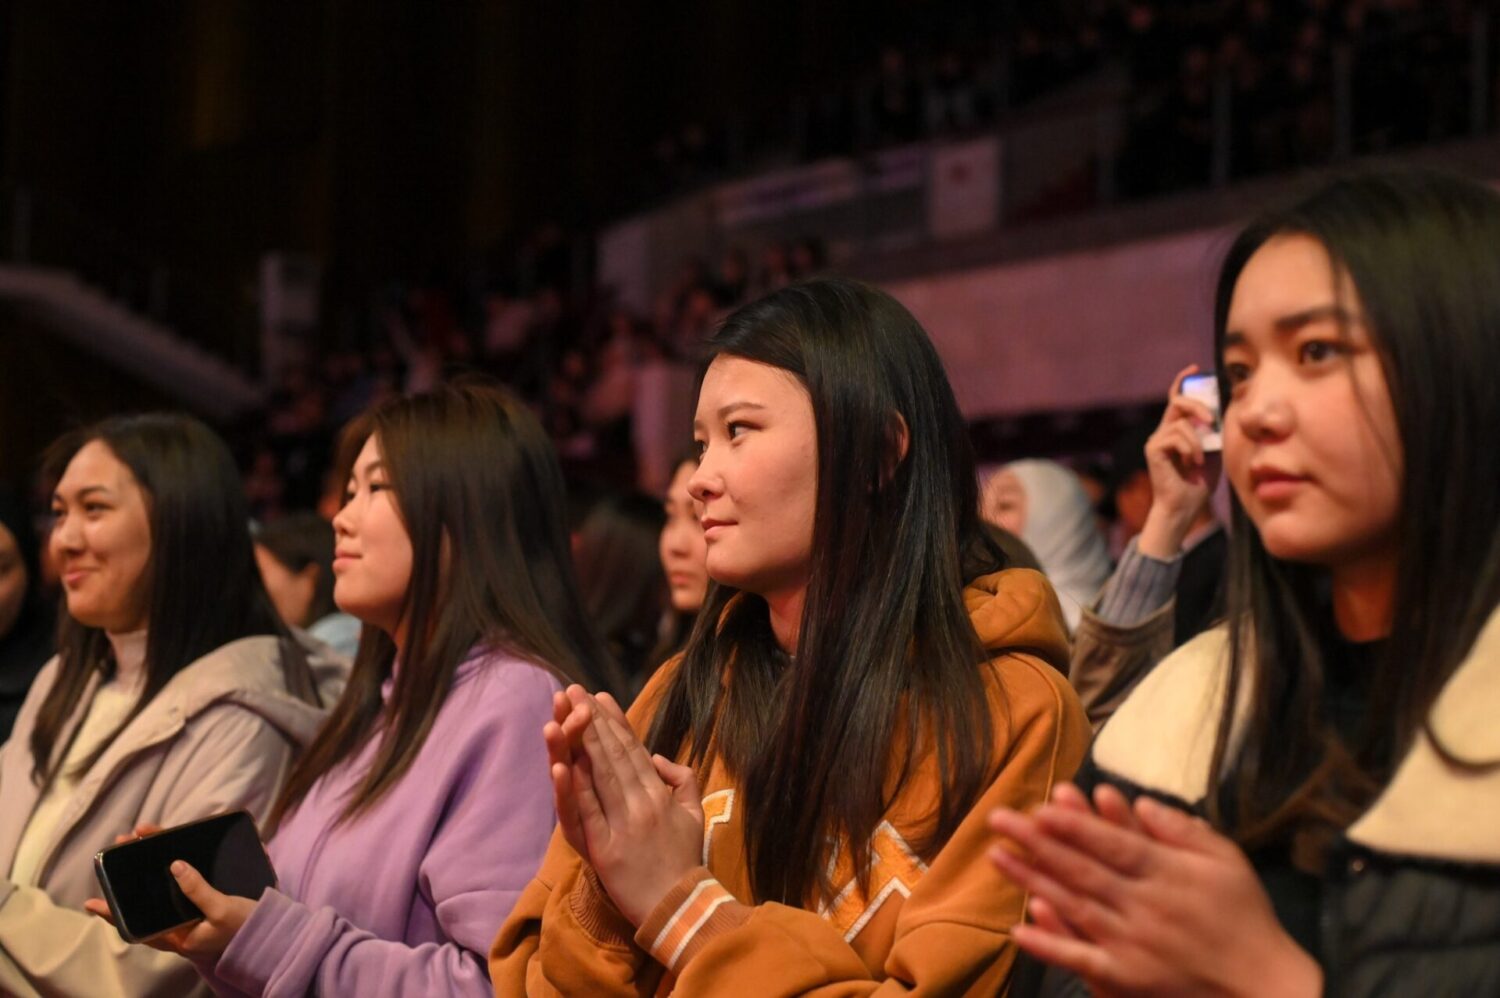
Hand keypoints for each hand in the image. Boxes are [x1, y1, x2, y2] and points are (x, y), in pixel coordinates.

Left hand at [85, 825, 256, 957]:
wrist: (276, 933)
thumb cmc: (246, 927)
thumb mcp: (222, 910)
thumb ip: (198, 890)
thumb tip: (174, 866)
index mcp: (179, 936)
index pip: (138, 926)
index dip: (114, 914)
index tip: (91, 902)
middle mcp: (181, 926)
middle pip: (149, 899)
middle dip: (134, 871)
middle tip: (124, 844)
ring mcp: (194, 915)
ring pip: (165, 888)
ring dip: (154, 862)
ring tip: (145, 837)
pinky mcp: (208, 903)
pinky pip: (186, 884)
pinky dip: (180, 867)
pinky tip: (178, 851)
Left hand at [554, 685, 703, 925]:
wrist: (680, 909)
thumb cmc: (685, 861)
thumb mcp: (695, 815)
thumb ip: (683, 780)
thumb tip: (658, 758)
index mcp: (661, 794)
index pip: (634, 750)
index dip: (615, 721)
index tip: (599, 696)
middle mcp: (643, 803)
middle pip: (613, 755)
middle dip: (591, 720)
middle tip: (573, 690)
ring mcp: (624, 825)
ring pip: (600, 776)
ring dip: (581, 742)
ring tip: (564, 714)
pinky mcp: (606, 850)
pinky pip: (589, 812)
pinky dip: (575, 788)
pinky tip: (563, 764)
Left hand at [987, 785, 1319, 997]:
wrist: (1266, 987)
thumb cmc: (1245, 917)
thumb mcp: (1227, 860)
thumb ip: (1182, 829)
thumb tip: (1139, 801)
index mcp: (1167, 873)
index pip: (1111, 843)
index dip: (1073, 824)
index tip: (1039, 806)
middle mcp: (1145, 906)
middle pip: (1081, 869)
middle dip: (1036, 842)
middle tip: (997, 818)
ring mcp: (1133, 943)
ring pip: (1072, 905)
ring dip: (1031, 880)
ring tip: (996, 856)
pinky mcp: (1126, 977)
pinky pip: (1081, 958)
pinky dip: (1048, 945)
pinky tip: (1017, 928)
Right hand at [1136, 365, 1221, 561]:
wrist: (1184, 506)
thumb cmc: (1199, 483)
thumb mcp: (1213, 451)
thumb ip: (1213, 432)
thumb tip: (1219, 412)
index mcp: (1178, 429)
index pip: (1177, 398)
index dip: (1184, 381)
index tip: (1195, 369)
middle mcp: (1164, 431)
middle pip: (1178, 401)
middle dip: (1198, 405)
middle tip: (1211, 419)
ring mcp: (1157, 439)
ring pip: (1181, 422)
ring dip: (1198, 440)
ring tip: (1200, 459)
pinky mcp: (1153, 449)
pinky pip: (1176, 435)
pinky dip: (1189, 448)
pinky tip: (1191, 463)